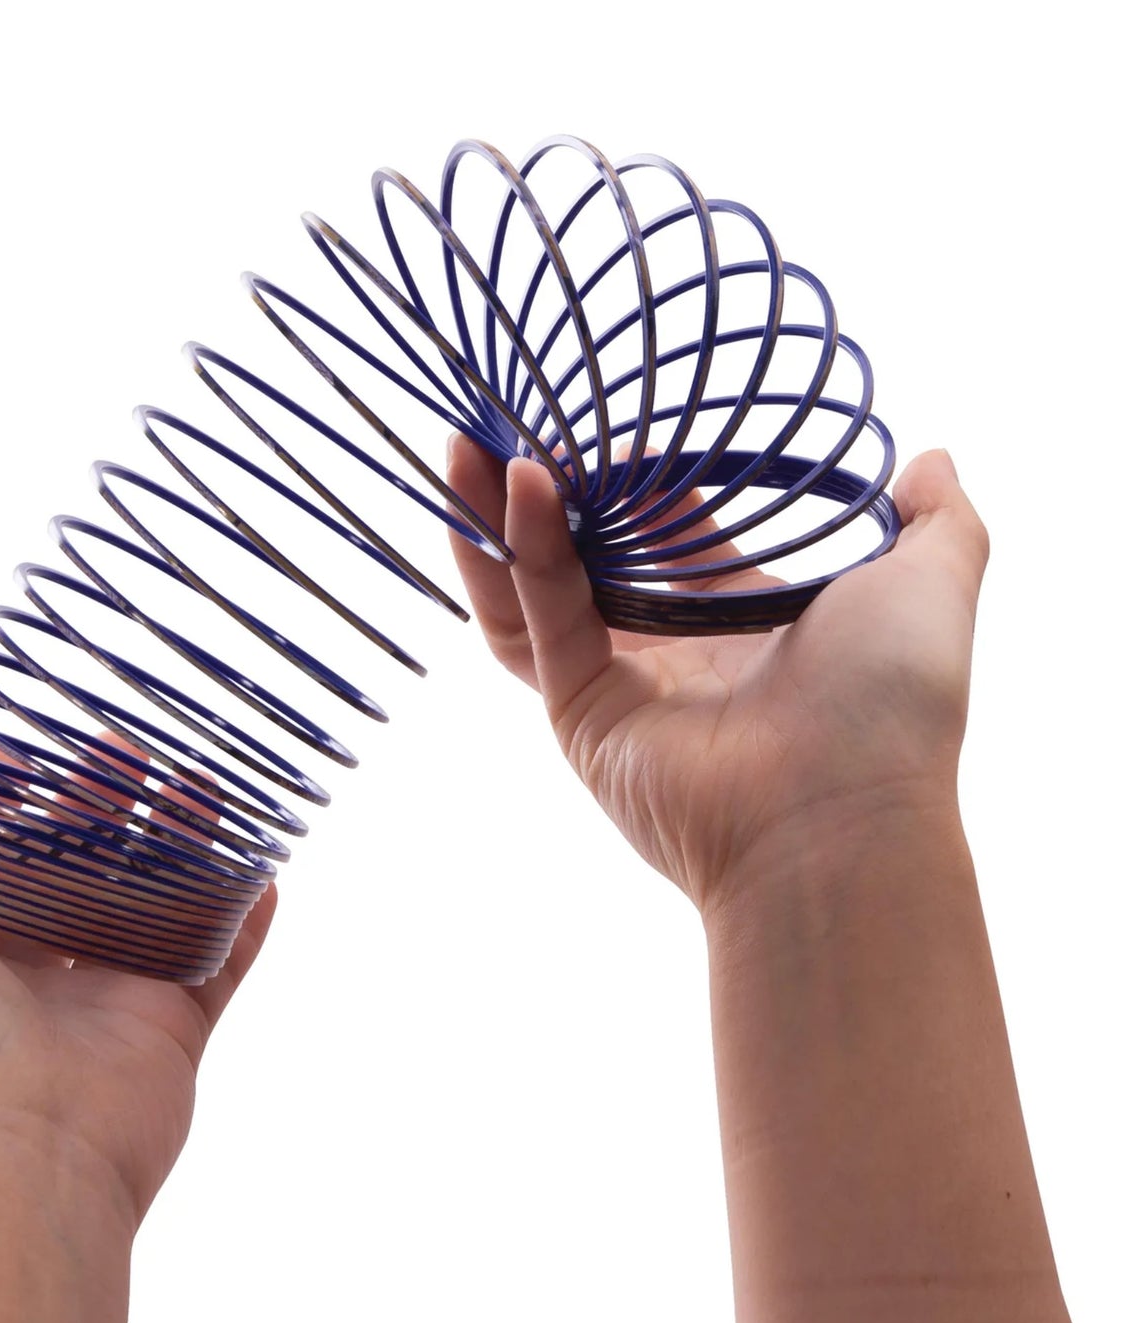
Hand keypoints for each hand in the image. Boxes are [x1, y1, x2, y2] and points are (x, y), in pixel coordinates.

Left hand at [0, 779, 276, 1228]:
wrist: (9, 1150)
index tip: (20, 748)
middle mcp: (24, 983)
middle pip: (72, 875)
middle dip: (97, 809)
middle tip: (124, 750)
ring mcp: (104, 1007)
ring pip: (151, 908)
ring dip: (177, 846)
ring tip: (197, 785)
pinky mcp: (170, 1031)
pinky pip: (218, 964)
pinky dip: (243, 920)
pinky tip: (263, 870)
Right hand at [446, 439, 989, 910]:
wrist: (839, 817)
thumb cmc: (891, 706)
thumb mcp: (929, 582)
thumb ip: (939, 518)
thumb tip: (933, 460)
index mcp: (744, 621)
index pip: (674, 535)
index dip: (642, 477)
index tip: (616, 420)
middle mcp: (673, 651)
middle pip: (588, 556)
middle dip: (545, 490)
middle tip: (512, 422)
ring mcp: (620, 684)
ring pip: (535, 587)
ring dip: (498, 517)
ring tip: (469, 444)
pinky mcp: (580, 710)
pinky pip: (537, 619)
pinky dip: (520, 551)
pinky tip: (519, 484)